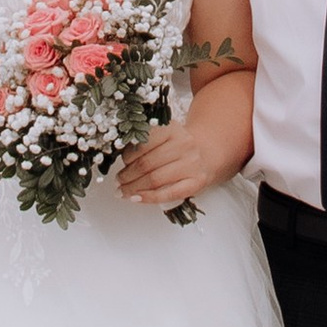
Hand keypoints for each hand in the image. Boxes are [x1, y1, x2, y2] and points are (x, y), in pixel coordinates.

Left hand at [115, 72, 253, 209]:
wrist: (209, 151)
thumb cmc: (180, 146)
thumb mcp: (165, 135)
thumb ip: (145, 142)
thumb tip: (119, 159)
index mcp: (172, 129)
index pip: (142, 143)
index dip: (127, 156)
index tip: (120, 162)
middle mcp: (183, 145)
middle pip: (146, 163)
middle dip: (127, 175)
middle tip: (118, 181)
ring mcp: (191, 164)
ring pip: (154, 179)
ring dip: (134, 188)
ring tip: (124, 190)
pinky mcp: (196, 182)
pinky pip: (168, 194)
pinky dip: (148, 198)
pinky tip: (136, 198)